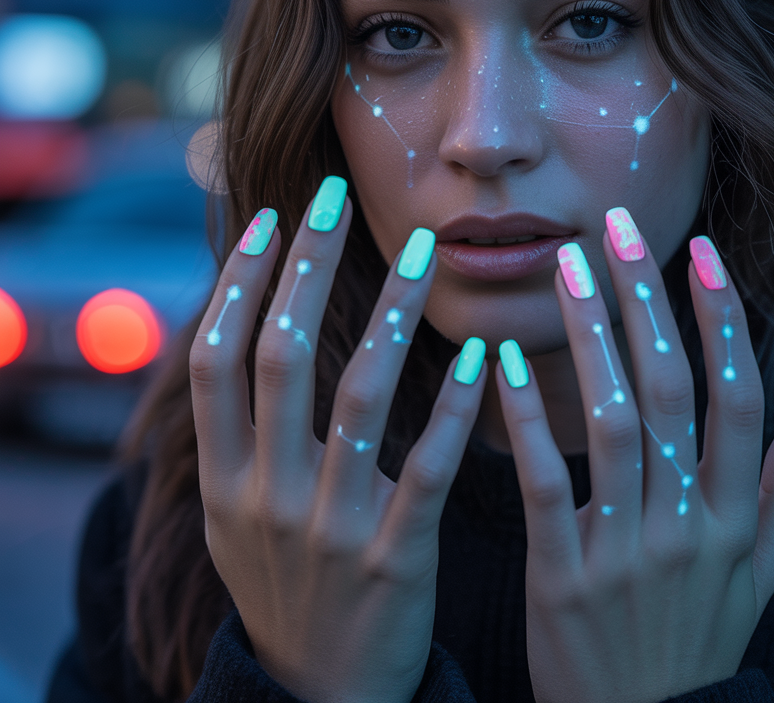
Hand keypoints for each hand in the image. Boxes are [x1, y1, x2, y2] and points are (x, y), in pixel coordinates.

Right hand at [189, 185, 485, 702]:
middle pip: (279, 356)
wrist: (319, 698)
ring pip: (357, 397)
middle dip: (307, 269)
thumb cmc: (286, 584)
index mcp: (222, 481)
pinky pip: (429, 468)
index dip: (237, 282)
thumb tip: (243, 331)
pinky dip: (455, 406)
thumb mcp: (236, 517)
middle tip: (336, 198)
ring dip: (389, 314)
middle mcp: (263, 497)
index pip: (215, 359)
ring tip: (423, 252)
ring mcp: (327, 529)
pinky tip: (479, 353)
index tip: (270, 218)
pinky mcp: (393, 559)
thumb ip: (239, 434)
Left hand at [495, 215, 773, 702]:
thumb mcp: (757, 582)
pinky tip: (502, 360)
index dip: (722, 318)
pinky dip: (526, 419)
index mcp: (732, 517)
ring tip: (567, 269)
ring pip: (612, 421)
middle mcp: (686, 523)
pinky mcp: (562, 577)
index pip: (735, 395)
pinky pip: (545, 483)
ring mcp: (626, 550)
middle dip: (647, 301)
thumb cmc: (695, 648)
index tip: (701, 251)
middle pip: (672, 389)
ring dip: (592, 338)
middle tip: (617, 228)